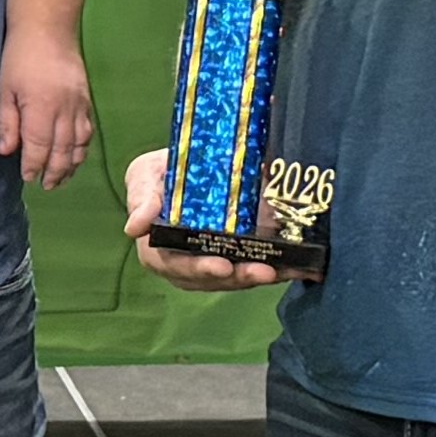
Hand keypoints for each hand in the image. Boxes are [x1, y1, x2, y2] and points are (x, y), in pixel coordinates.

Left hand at [1, 29, 96, 184]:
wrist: (48, 28)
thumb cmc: (19, 57)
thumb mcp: (5, 89)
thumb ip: (8, 123)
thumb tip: (7, 151)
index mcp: (42, 108)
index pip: (39, 147)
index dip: (34, 166)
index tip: (28, 177)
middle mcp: (65, 109)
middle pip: (62, 150)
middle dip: (54, 172)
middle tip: (46, 186)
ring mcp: (79, 104)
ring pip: (79, 143)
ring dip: (71, 164)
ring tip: (61, 178)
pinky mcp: (87, 99)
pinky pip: (88, 130)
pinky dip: (82, 147)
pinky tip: (75, 155)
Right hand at [123, 145, 286, 290]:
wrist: (197, 158)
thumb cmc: (162, 171)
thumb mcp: (145, 174)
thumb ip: (142, 197)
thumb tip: (135, 228)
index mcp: (159, 247)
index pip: (173, 265)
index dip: (197, 269)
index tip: (221, 266)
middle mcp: (189, 260)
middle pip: (211, 278)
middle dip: (238, 276)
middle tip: (261, 271)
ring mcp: (219, 258)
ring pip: (238, 277)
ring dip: (261, 276)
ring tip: (282, 270)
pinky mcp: (245, 253)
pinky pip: (261, 266)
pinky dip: (281, 269)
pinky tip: (300, 268)